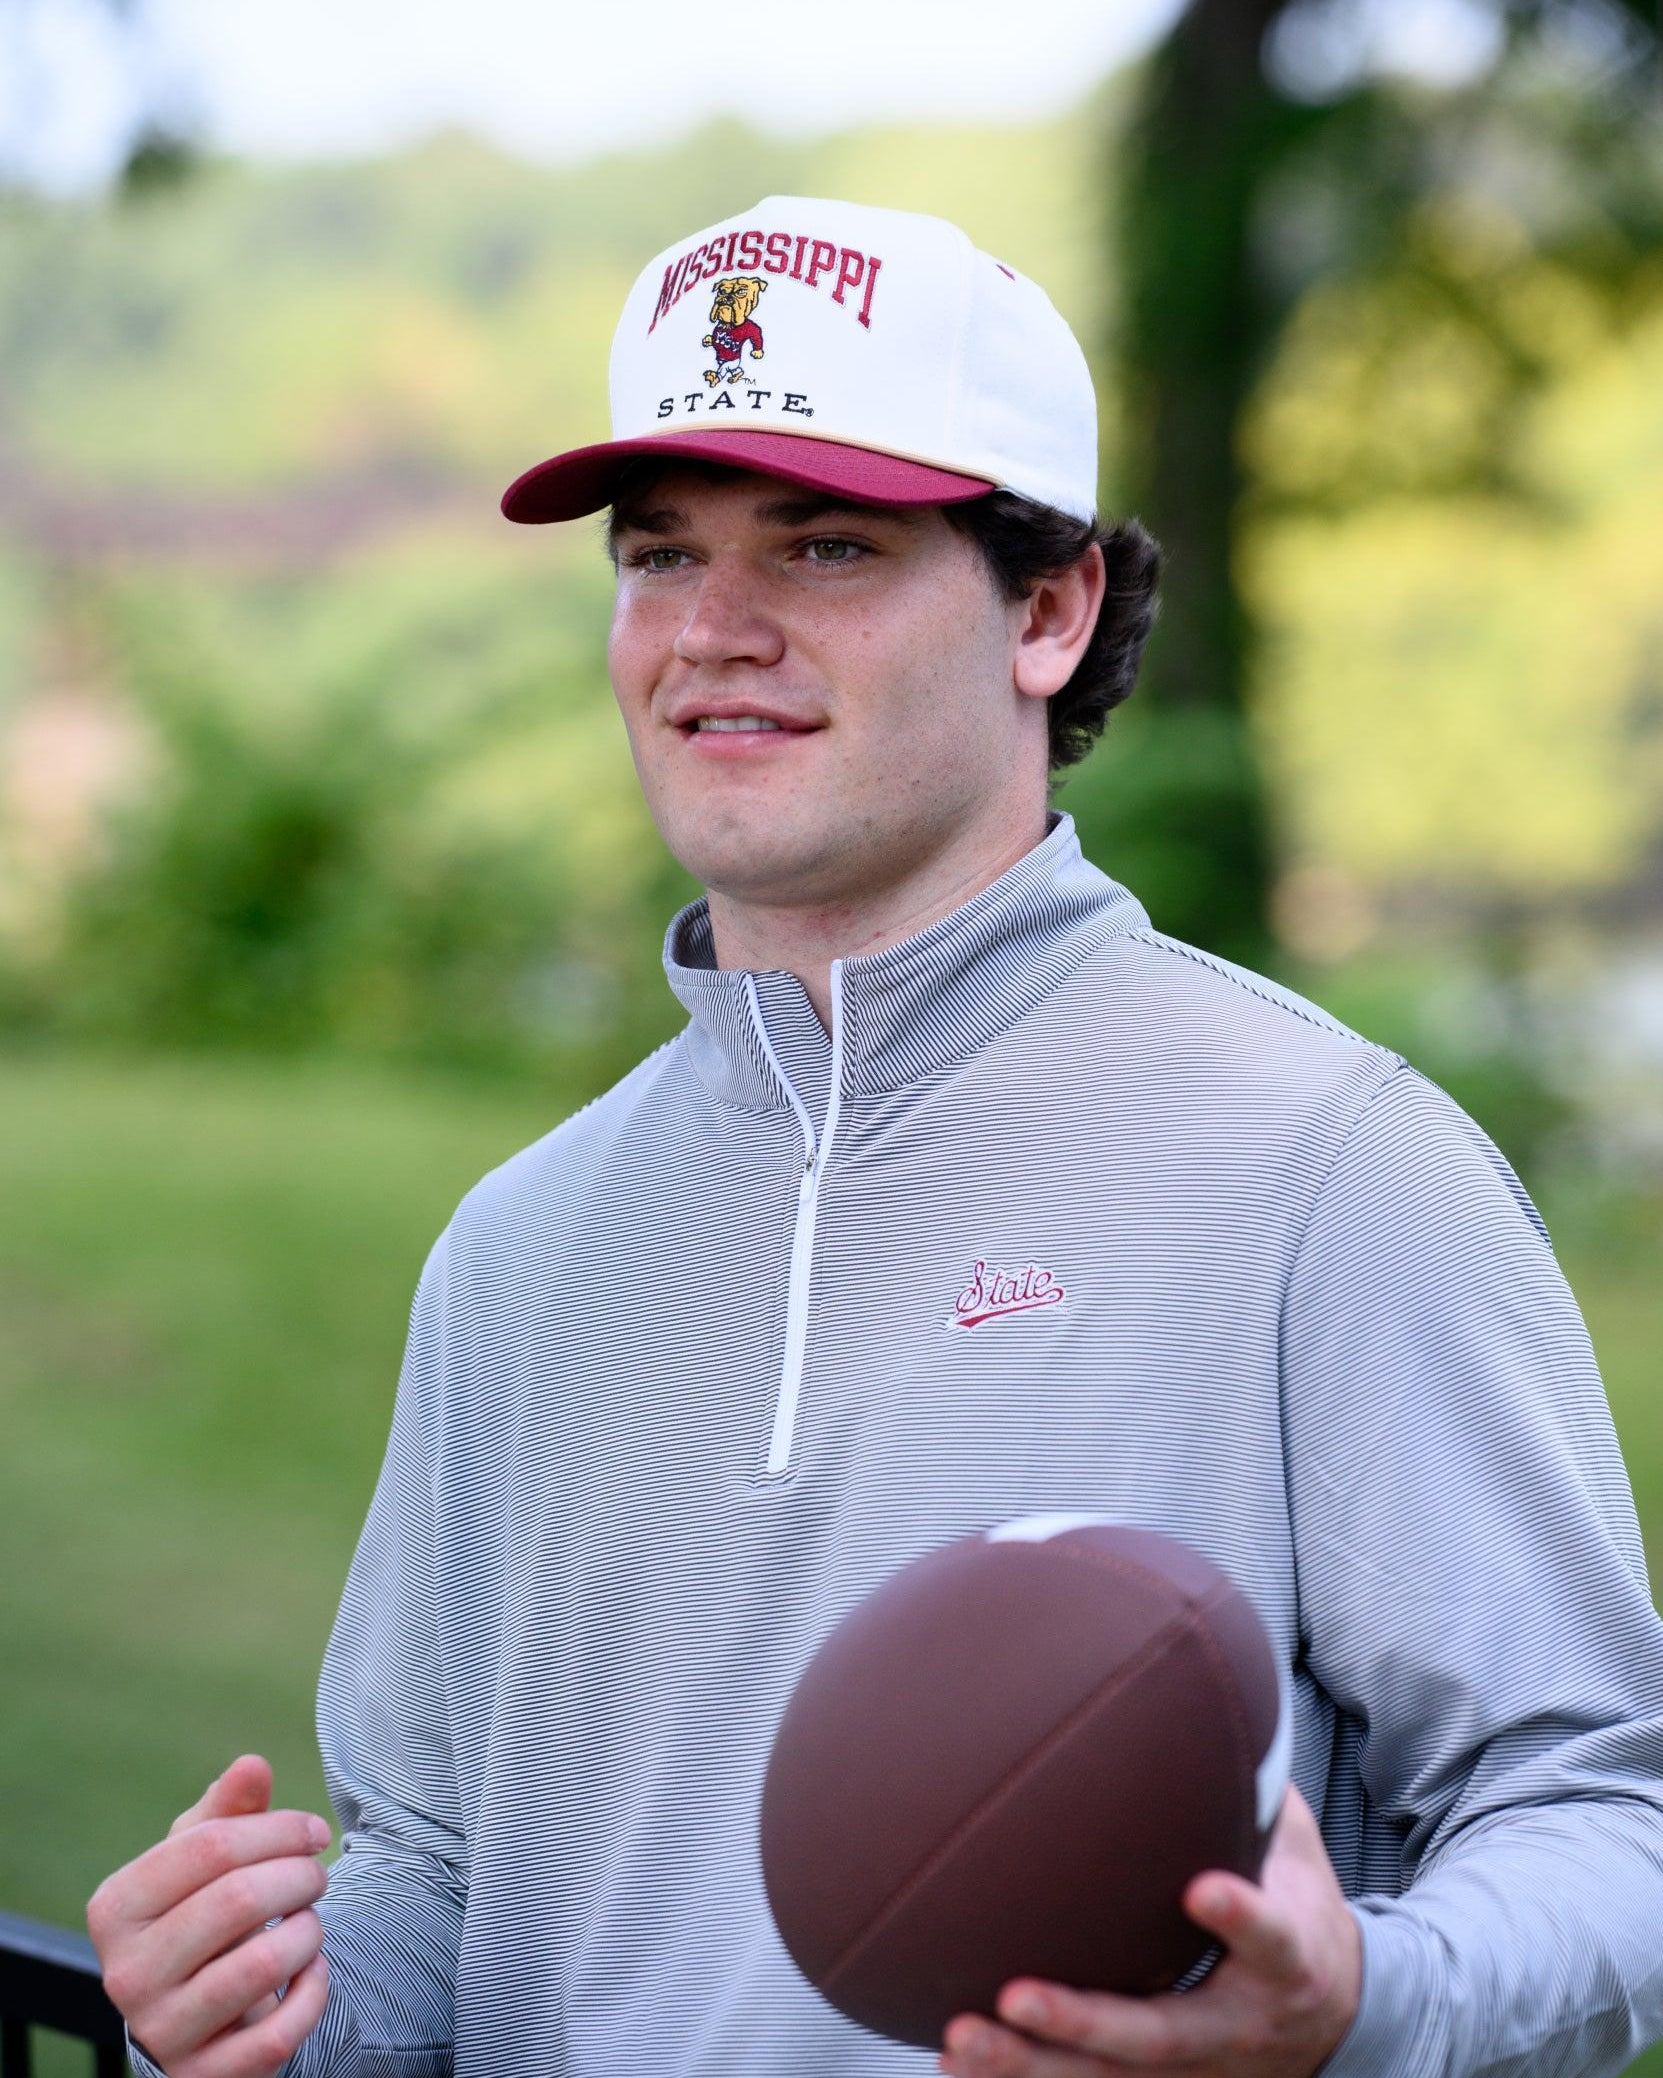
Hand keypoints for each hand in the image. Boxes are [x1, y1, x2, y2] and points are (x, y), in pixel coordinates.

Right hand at [87, 1753, 332, 2076]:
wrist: (192, 2016)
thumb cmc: (200, 1917)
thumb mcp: (203, 1859)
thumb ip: (228, 1811)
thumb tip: (252, 1765)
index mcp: (116, 1906)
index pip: (210, 1846)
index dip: (279, 1829)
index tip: (314, 1831)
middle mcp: (125, 1973)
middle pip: (238, 1899)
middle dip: (300, 1876)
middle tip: (318, 1876)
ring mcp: (161, 2030)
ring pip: (262, 1965)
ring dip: (309, 1933)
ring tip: (311, 1922)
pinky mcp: (201, 2074)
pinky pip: (277, 2034)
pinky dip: (313, 1993)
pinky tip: (312, 1972)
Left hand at [939, 1785, 1361, 2077]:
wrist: (1335, 2018)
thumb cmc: (1296, 1904)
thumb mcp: (1295, 1850)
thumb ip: (1252, 1789)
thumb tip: (1204, 1684)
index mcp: (1287, 1960)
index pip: (1270, 1938)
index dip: (1240, 1917)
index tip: (1201, 1886)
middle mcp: (1237, 2027)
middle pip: (1160, 2037)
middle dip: (1085, 2020)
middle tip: (1017, 1993)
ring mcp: (1195, 2070)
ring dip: (1029, 2064)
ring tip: (960, 2034)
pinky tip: (955, 2060)